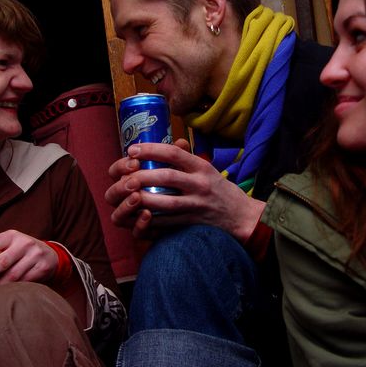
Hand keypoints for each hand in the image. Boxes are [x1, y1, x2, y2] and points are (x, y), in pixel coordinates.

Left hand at [0, 230, 58, 292]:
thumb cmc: (20, 252)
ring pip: (13, 275)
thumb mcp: (8, 246)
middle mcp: (24, 244)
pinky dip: (11, 290)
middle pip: (2, 261)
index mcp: (11, 236)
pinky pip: (24, 282)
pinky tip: (1, 296)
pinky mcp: (43, 268)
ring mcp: (35, 256)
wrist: (51, 255)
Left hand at [105, 139, 264, 240]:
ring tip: (127, 194)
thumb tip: (168, 143)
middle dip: (140, 175)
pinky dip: (148, 219)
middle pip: (165, 177)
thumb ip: (187, 158)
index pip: (174, 153)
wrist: (241, 216)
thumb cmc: (219, 189)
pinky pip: (165, 222)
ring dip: (141, 198)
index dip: (150, 149)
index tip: (132, 149)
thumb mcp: (207, 168)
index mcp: (201, 167)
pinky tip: (136, 214)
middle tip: (124, 175)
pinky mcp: (191, 223)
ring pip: (163, 202)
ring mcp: (196, 205)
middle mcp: (199, 184)